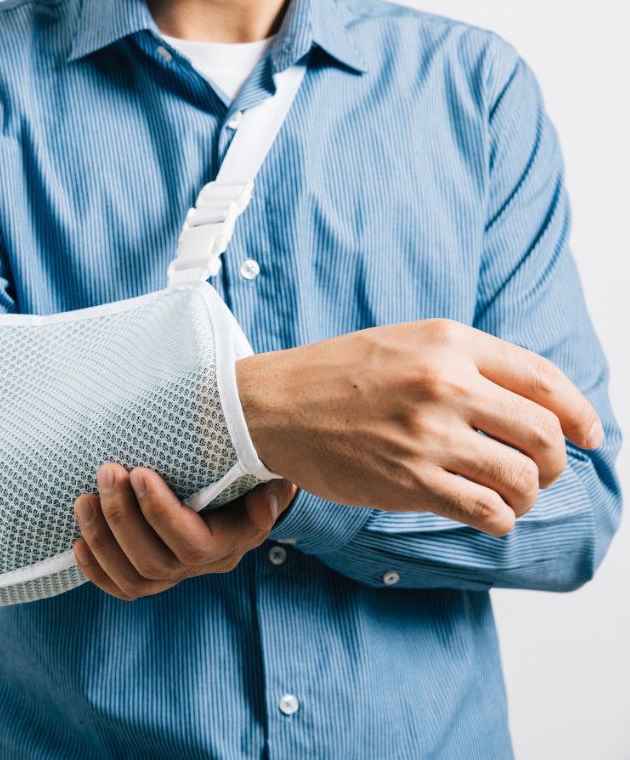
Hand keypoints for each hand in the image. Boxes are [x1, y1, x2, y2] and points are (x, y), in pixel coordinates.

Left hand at [72, 462, 296, 599]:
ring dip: (103, 538)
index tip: (140, 472)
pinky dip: (97, 569)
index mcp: (235, 538)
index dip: (161, 513)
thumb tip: (267, 495)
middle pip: (157, 560)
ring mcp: (178, 573)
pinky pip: (123, 587)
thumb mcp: (262, 464)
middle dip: (122, 516)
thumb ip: (264, 475)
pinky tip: (78, 542)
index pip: (195, 543)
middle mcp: (207, 564)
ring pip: (135, 577)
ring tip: (84, 499)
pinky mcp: (152, 575)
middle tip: (107, 472)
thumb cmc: (247, 463)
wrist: (243, 481)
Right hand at [235, 317, 603, 536]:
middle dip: (555, 462)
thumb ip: (467, 362)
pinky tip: (487, 515)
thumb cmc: (337, 375)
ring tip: (510, 495)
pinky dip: (500, 520)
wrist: (273, 406)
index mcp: (449, 343)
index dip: (580, 413)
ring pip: (523, 479)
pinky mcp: (410, 481)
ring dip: (529, 495)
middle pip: (543, 435)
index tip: (590, 436)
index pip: (544, 380)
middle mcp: (445, 385)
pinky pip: (486, 512)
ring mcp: (428, 436)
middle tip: (540, 471)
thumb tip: (535, 402)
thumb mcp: (407, 342)